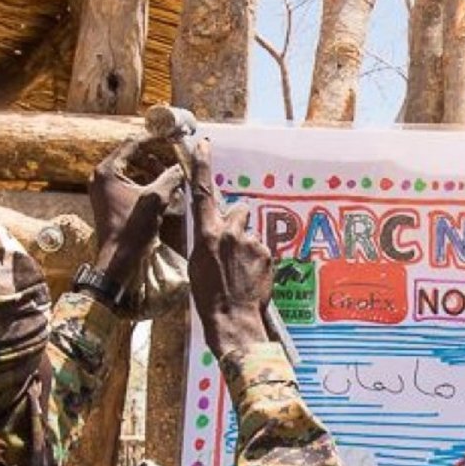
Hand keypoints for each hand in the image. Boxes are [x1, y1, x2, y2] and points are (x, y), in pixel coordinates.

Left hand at [87, 138, 185, 285]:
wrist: (118, 260)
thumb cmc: (132, 229)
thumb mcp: (156, 199)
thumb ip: (170, 177)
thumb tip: (184, 165)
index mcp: (108, 170)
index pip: (133, 143)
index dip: (154, 137)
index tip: (172, 134)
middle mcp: (101, 176)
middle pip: (131, 155)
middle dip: (155, 153)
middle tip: (175, 150)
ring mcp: (103, 188)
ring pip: (131, 169)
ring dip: (151, 168)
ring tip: (171, 168)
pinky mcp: (108, 199)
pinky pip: (128, 182)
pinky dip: (144, 181)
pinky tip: (162, 184)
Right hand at [185, 138, 271, 355]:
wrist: (234, 320)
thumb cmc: (208, 296)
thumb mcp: (197, 264)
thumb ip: (206, 240)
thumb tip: (213, 230)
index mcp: (207, 234)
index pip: (205, 192)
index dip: (204, 165)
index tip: (205, 145)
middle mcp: (231, 232)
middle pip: (238, 211)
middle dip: (236, 223)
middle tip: (231, 249)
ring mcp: (251, 242)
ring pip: (250, 232)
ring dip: (246, 244)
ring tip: (240, 270)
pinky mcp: (267, 252)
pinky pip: (261, 247)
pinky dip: (257, 258)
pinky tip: (251, 276)